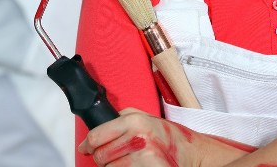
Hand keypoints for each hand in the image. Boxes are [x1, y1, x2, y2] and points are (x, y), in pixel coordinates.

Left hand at [78, 108, 245, 166]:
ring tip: (124, 161)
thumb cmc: (168, 137)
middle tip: (107, 156)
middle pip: (101, 155)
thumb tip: (99, 125)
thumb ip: (124, 116)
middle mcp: (137, 139)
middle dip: (100, 157)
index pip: (97, 136)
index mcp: (134, 121)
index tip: (86, 148)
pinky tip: (132, 166)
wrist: (191, 154)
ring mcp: (143, 158)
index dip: (88, 144)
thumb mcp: (146, 117)